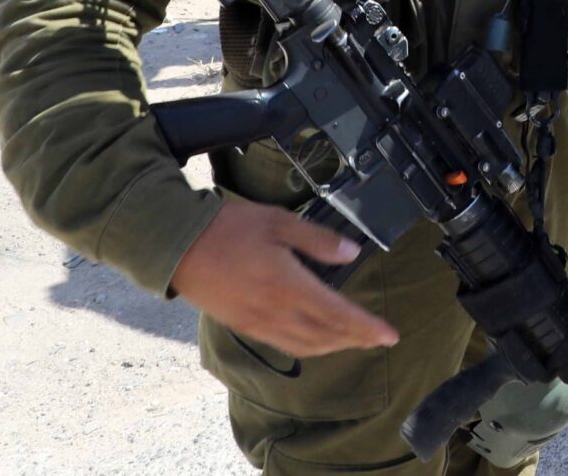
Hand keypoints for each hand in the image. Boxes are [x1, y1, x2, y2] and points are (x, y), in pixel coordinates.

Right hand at [170, 197, 399, 358]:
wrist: (177, 247)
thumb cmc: (228, 228)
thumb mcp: (278, 221)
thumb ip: (317, 240)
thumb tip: (352, 252)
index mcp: (287, 285)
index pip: (337, 314)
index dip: (367, 327)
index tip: (390, 335)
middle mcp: (275, 311)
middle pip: (325, 335)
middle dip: (356, 339)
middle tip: (379, 339)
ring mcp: (257, 322)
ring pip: (305, 344)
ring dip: (334, 345)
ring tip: (354, 340)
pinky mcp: (243, 325)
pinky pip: (283, 344)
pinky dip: (308, 346)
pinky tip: (315, 338)